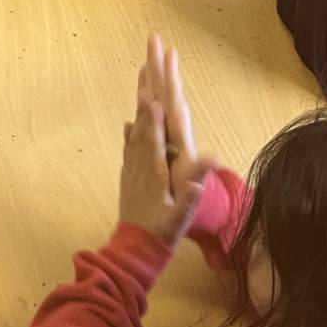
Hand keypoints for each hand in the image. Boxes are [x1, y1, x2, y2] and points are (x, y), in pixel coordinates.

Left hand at [118, 35, 218, 248]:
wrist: (135, 251)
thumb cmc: (161, 235)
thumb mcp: (179, 219)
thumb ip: (189, 200)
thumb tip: (198, 183)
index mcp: (153, 177)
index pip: (152, 143)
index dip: (152, 121)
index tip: (152, 98)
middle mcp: (139, 169)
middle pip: (140, 130)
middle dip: (143, 103)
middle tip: (144, 75)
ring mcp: (131, 172)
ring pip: (132, 135)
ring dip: (137, 111)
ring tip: (140, 88)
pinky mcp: (128, 178)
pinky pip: (128, 149)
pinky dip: (130, 133)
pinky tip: (129, 123)